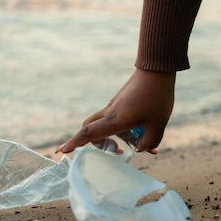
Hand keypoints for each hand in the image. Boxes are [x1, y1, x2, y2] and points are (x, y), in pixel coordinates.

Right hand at [57, 68, 175, 153]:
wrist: (156, 69)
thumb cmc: (156, 96)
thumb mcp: (158, 124)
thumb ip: (149, 140)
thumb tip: (141, 149)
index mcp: (115, 119)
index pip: (89, 133)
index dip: (74, 143)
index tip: (62, 150)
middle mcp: (110, 112)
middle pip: (91, 128)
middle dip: (97, 143)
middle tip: (116, 149)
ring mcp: (116, 106)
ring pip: (107, 125)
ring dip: (120, 137)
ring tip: (141, 143)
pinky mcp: (123, 102)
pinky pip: (119, 119)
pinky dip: (129, 129)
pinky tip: (148, 131)